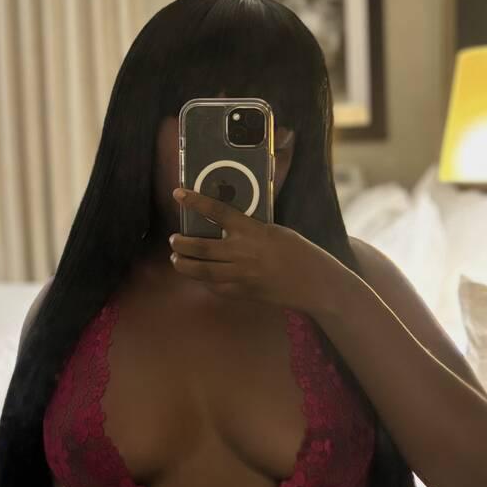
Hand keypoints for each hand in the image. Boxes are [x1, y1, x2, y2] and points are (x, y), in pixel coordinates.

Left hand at [169, 188, 343, 312]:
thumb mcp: (274, 231)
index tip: (178, 194)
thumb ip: (249, 229)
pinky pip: (215, 287)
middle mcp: (242, 252)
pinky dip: (204, 281)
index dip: (195, 202)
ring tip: (176, 260)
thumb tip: (227, 227)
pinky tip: (200, 276)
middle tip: (174, 239)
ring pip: (201, 271)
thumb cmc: (298, 252)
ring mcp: (241, 275)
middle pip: (200, 247)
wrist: (312, 282)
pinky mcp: (243, 293)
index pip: (217, 212)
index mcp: (252, 230)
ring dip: (184, 265)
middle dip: (180, 244)